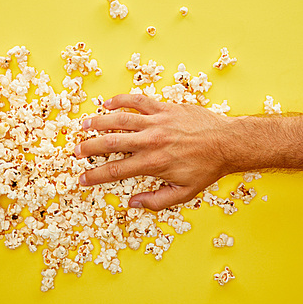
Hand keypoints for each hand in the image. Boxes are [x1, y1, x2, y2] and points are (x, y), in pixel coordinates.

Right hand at [74, 94, 234, 210]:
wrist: (227, 143)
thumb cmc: (206, 168)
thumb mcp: (184, 193)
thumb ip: (157, 200)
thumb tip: (133, 203)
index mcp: (153, 163)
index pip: (115, 171)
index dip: (95, 176)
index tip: (81, 179)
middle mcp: (151, 141)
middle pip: (111, 143)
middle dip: (89, 147)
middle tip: (75, 151)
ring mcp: (157, 122)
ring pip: (120, 120)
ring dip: (99, 122)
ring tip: (84, 125)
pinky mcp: (165, 107)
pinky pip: (139, 100)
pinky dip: (122, 100)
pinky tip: (109, 102)